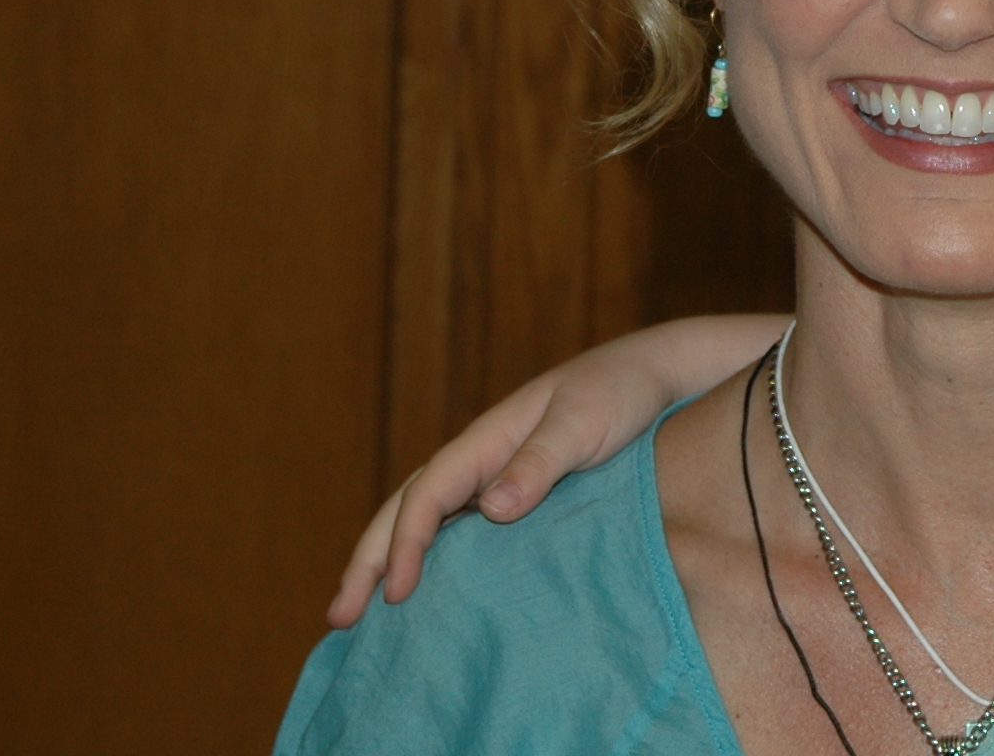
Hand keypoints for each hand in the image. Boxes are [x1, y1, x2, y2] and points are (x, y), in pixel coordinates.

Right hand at [325, 314, 785, 625]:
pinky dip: (431, 561)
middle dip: (368, 560)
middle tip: (338, 617)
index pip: (429, 493)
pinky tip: (426, 596)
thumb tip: (489, 508)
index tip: (397, 592)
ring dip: (388, 563)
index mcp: (488, 438)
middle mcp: (480, 458)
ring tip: (358, 616)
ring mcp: (494, 476)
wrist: (655, 376)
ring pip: (426, 522)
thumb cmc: (621, 393)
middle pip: (407, 509)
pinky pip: (459, 531)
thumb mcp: (586, 423)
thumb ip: (542, 462)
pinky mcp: (516, 493)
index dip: (407, 543)